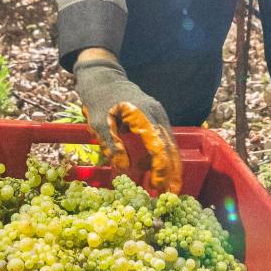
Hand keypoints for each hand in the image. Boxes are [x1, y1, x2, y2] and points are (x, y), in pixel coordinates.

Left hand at [74, 54, 180, 192]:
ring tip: (163, 189)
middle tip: (171, 195)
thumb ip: (112, 144)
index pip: (159, 145)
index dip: (160, 167)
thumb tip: (124, 168)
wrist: (103, 74)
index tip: (158, 186)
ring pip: (168, 145)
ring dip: (167, 167)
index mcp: (144, 114)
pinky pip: (161, 140)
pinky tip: (152, 172)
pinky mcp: (154, 119)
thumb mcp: (99, 121)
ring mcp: (157, 116)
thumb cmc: (98, 97)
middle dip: (171, 172)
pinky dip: (159, 158)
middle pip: (170, 147)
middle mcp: (156, 115)